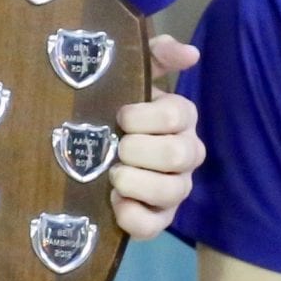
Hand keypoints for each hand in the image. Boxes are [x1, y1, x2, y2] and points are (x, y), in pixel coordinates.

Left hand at [108, 34, 200, 238]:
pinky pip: (154, 227)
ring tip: (112, 176)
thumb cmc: (116, 108)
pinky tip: (114, 203)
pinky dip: (133, 217)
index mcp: (180, 119)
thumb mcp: (133, 74)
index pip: (179, 115)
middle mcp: (185, 155)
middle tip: (116, 147)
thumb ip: (157, 55)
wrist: (89, 148)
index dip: (146, 116)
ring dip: (138, 183)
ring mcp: (173, 190)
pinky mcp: (157, 220)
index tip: (120, 115)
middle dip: (140, 149)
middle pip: (179, 154)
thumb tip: (191, 53)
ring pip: (173, 193)